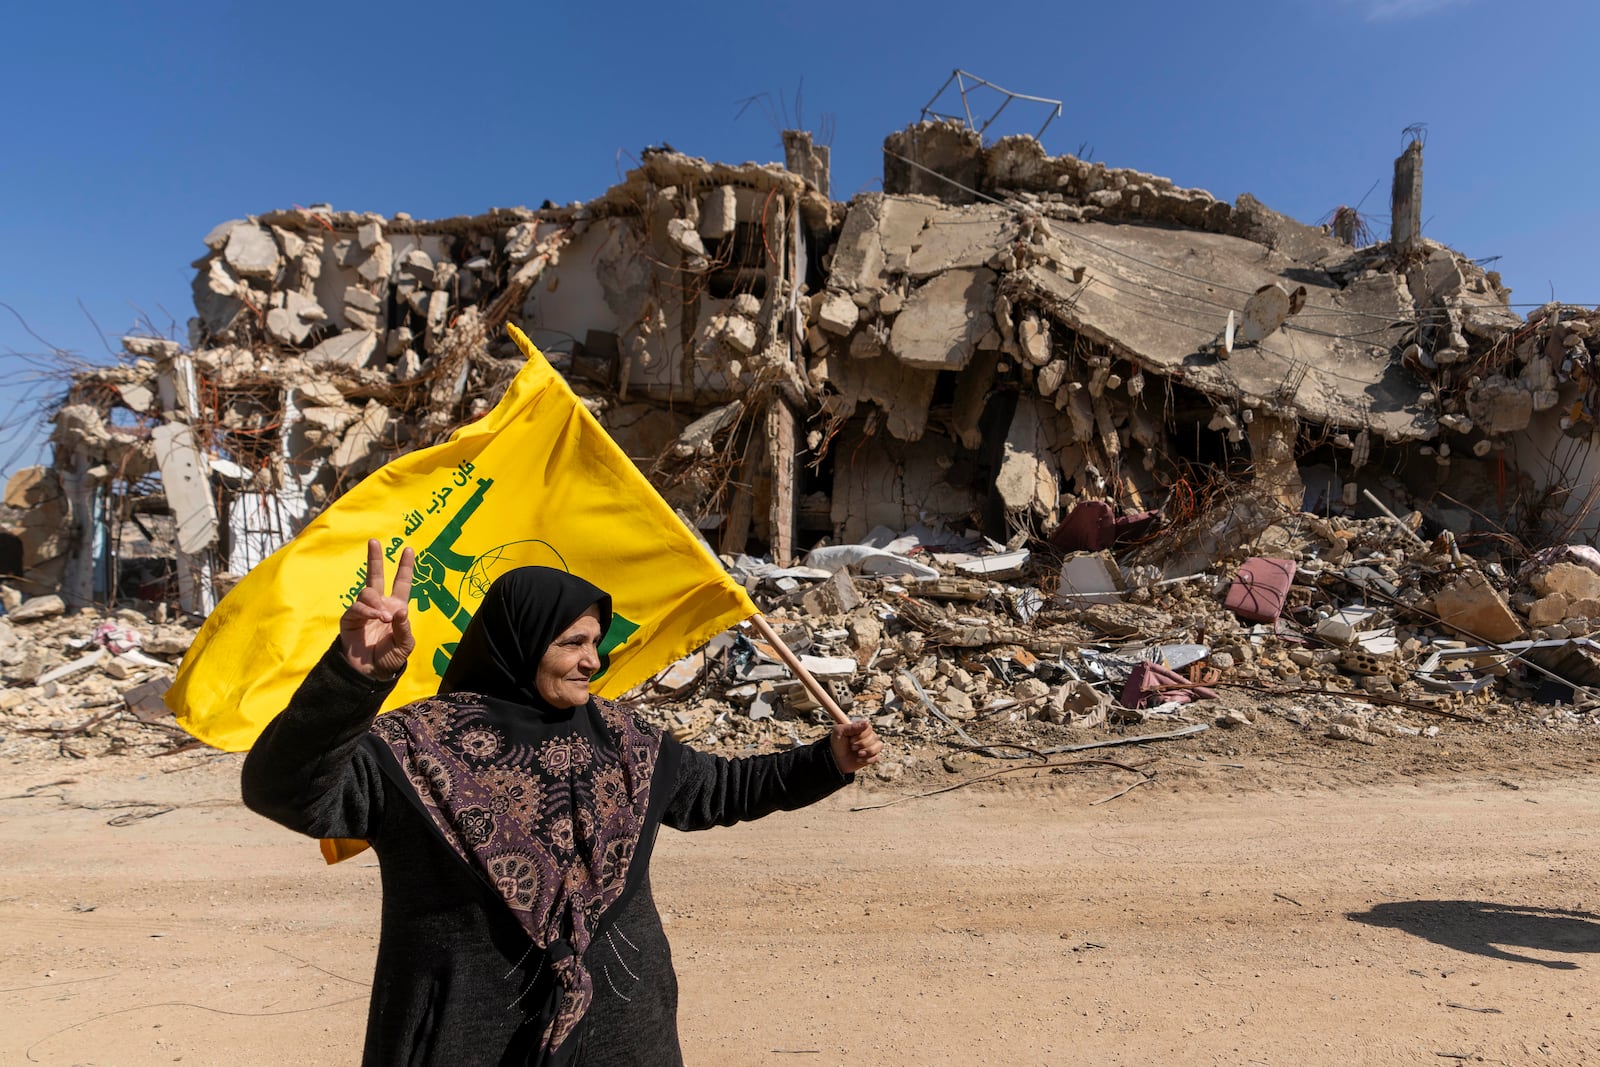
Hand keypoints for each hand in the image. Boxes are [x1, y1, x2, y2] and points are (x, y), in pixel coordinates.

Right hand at [339, 539, 415, 678]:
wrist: (370, 674)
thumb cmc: (389, 659)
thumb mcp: (404, 645)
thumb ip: (403, 628)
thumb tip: (400, 610)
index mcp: (395, 607)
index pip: (401, 583)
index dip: (405, 567)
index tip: (408, 550)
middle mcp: (379, 605)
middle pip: (375, 576)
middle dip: (375, 558)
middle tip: (373, 542)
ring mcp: (364, 610)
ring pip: (367, 592)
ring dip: (376, 602)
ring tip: (383, 618)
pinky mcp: (350, 618)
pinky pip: (357, 607)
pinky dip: (367, 611)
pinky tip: (375, 618)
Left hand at [829, 719, 882, 773]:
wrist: (836, 760)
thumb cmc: (837, 744)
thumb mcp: (839, 732)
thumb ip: (851, 727)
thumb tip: (866, 723)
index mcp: (860, 728)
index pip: (869, 728)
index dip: (861, 735)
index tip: (850, 739)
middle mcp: (868, 736)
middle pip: (874, 737)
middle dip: (862, 744)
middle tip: (852, 747)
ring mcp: (871, 746)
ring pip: (878, 746)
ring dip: (868, 751)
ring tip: (858, 754)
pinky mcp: (871, 756)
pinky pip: (876, 757)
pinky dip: (867, 759)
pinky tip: (859, 760)